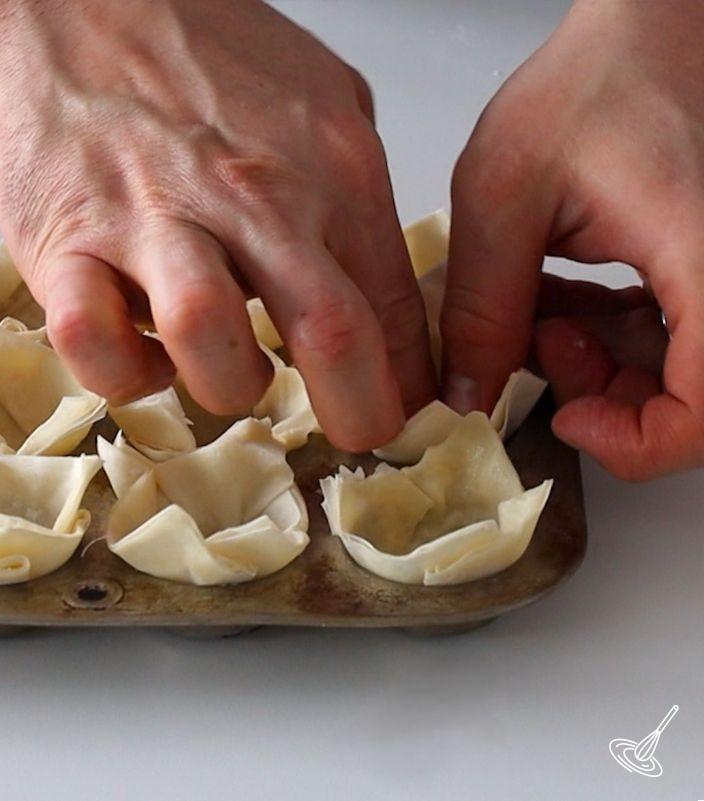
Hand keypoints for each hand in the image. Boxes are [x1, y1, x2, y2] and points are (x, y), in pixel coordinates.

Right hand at [0, 0, 435, 450]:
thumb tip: (387, 291)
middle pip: (332, 333)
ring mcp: (154, 223)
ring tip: (225, 370)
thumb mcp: (322, 102)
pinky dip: (122, 372)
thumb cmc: (200, 57)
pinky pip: (93, 343)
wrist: (80, 9)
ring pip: (209, 342)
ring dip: (229, 383)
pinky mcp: (67, 245)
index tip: (398, 408)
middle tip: (346, 430)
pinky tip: (137, 353)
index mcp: (325, 170)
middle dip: (355, 412)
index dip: (408, 382)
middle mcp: (250, 199)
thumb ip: (359, 196)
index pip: (394, 305)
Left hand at [442, 0, 703, 480]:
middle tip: (537, 348)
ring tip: (538, 312)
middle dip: (606, 398)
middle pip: (693, 402)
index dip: (641, 439)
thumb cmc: (590, 85)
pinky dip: (607, 340)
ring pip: (677, 376)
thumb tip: (464, 398)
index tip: (570, 417)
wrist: (642, 33)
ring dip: (598, 367)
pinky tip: (556, 302)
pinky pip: (669, 340)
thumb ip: (483, 306)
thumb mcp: (503, 197)